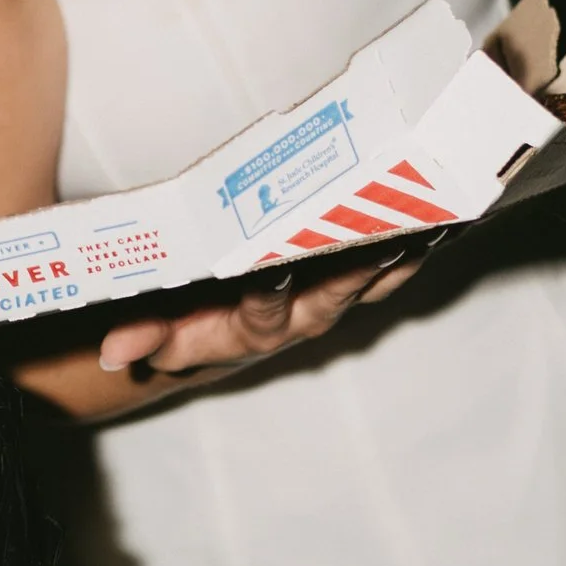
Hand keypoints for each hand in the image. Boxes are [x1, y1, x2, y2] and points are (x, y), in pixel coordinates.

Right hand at [99, 245, 431, 386]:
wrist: (216, 344)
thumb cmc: (188, 327)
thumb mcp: (162, 334)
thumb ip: (145, 336)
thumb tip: (116, 351)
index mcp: (256, 326)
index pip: (264, 308)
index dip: (273, 289)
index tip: (280, 266)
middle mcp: (305, 316)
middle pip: (338, 289)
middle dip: (361, 262)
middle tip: (387, 234)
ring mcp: (336, 301)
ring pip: (377, 277)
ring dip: (407, 251)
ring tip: (439, 217)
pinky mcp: (355, 285)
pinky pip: (395, 265)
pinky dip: (420, 242)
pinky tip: (450, 214)